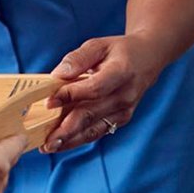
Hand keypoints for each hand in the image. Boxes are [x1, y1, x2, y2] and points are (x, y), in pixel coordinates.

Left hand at [40, 35, 161, 153]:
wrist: (147, 59)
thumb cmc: (119, 51)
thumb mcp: (98, 45)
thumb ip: (78, 58)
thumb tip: (57, 75)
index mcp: (121, 72)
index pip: (93, 88)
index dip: (70, 96)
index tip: (48, 102)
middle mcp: (125, 95)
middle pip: (91, 115)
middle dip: (67, 129)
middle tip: (46, 141)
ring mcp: (124, 110)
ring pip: (93, 129)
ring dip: (70, 140)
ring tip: (49, 147)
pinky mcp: (121, 119)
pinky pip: (98, 131)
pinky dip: (78, 139)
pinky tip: (61, 143)